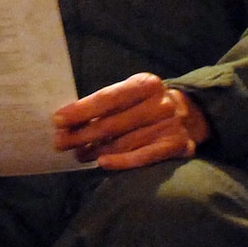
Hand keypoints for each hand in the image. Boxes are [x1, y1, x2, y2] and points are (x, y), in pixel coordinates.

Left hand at [51, 72, 210, 170]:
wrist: (190, 115)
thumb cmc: (147, 105)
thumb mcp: (132, 95)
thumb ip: (106, 105)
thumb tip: (68, 120)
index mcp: (146, 84)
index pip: (108, 98)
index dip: (81, 110)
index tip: (57, 120)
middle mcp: (160, 103)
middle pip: (113, 123)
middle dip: (82, 134)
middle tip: (60, 143)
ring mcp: (170, 125)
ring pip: (124, 142)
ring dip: (96, 151)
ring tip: (78, 154)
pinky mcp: (176, 146)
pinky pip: (144, 157)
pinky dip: (122, 161)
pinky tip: (103, 163)